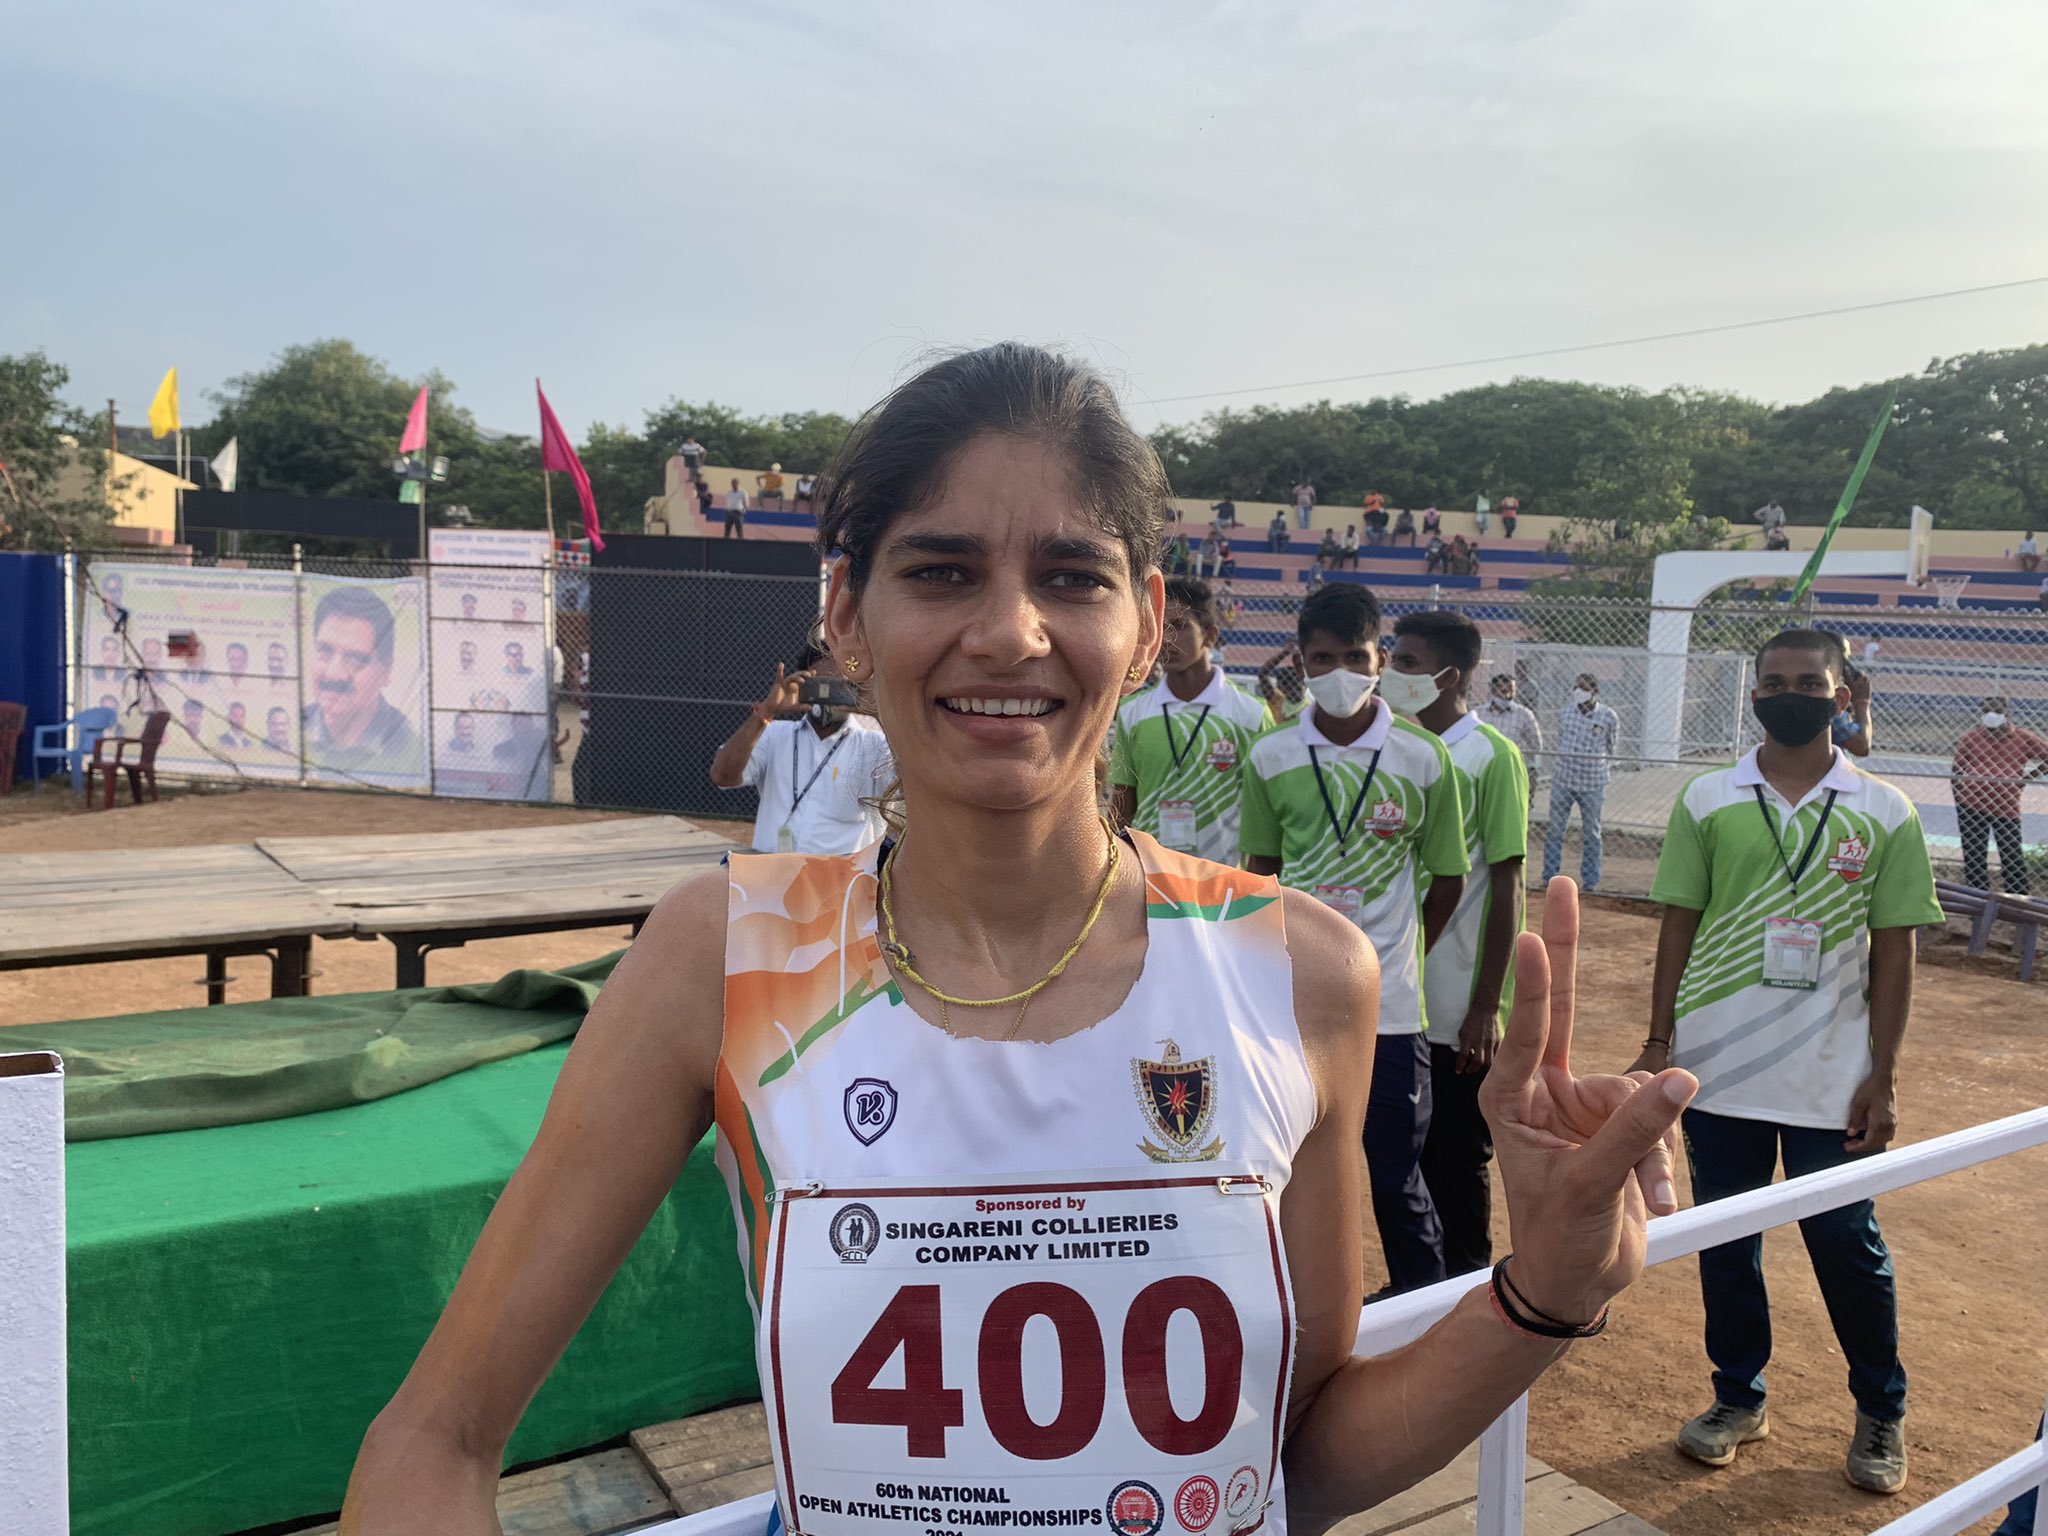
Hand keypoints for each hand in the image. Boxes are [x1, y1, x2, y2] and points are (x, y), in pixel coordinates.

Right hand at [757, 664, 809, 719]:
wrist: (773, 709)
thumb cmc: (783, 707)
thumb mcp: (794, 708)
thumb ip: (802, 707)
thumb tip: (811, 707)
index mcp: (797, 689)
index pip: (805, 680)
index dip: (810, 675)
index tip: (815, 672)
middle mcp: (792, 684)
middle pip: (799, 676)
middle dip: (804, 674)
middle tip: (810, 675)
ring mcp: (785, 683)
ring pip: (792, 677)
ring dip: (797, 677)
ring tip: (802, 680)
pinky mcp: (778, 684)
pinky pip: (779, 676)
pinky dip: (780, 670)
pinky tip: (781, 665)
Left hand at [1453, 1006, 1497, 1074]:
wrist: (1485, 1009)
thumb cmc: (1471, 1020)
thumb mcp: (1462, 1031)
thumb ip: (1463, 1044)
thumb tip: (1464, 1056)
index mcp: (1467, 1038)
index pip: (1462, 1056)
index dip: (1459, 1066)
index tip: (1458, 1071)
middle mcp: (1479, 1041)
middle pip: (1477, 1062)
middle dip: (1472, 1069)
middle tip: (1468, 1071)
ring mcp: (1490, 1042)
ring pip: (1489, 1061)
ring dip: (1483, 1068)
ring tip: (1479, 1068)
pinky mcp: (1498, 1040)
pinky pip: (1497, 1055)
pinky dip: (1493, 1060)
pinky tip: (1490, 1061)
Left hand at [1481, 878, 1697, 1324]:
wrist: (1578, 1283)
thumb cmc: (1561, 1238)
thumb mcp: (1591, 1188)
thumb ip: (1633, 1133)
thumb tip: (1679, 1080)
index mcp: (1515, 1100)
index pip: (1529, 1033)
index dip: (1536, 986)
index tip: (1534, 938)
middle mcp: (1546, 1090)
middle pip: (1562, 1006)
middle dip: (1566, 947)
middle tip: (1561, 883)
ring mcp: (1584, 1104)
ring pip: (1642, 1091)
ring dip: (1653, 1145)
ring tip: (1645, 1194)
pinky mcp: (1621, 1123)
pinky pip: (1660, 1119)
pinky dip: (1663, 1160)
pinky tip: (1655, 1197)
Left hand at [1844, 1071, 1897, 1153]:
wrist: (1884, 1081)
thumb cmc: (1870, 1090)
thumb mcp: (1858, 1103)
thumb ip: (1854, 1119)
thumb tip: (1850, 1133)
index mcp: (1879, 1123)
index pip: (1869, 1142)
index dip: (1857, 1147)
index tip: (1847, 1147)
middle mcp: (1888, 1126)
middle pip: (1876, 1144)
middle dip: (1862, 1147)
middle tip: (1848, 1145)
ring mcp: (1893, 1123)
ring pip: (1882, 1141)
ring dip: (1870, 1143)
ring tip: (1856, 1141)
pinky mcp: (1894, 1120)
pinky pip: (1887, 1135)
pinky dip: (1878, 1139)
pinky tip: (1869, 1135)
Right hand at [1847, 670, 1871, 708]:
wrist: (1861, 705)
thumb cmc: (1852, 699)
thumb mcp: (1847, 692)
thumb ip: (1846, 684)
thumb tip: (1845, 679)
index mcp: (1852, 685)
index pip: (1847, 675)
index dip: (1846, 670)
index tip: (1845, 667)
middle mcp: (1859, 683)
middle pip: (1860, 673)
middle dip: (1858, 672)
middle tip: (1857, 672)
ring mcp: (1865, 685)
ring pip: (1865, 676)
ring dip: (1863, 676)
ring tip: (1862, 677)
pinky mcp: (1869, 687)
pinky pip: (1868, 680)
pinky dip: (1866, 680)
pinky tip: (1864, 682)